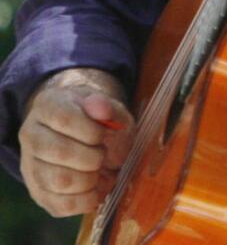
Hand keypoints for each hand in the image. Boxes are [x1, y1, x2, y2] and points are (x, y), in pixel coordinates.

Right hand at [18, 67, 132, 216]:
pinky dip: (87, 200)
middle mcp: (31, 134)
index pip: (64, 118)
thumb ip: (109, 108)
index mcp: (48, 106)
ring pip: (59, 180)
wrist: (88, 136)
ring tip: (101, 172)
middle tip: (104, 155)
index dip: (92, 131)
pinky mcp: (39, 192)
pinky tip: (96, 188)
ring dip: (91, 180)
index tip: (104, 135)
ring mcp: (31, 165)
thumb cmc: (101, 121)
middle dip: (94, 157)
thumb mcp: (110, 109)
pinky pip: (61, 205)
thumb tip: (102, 110)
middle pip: (60, 152)